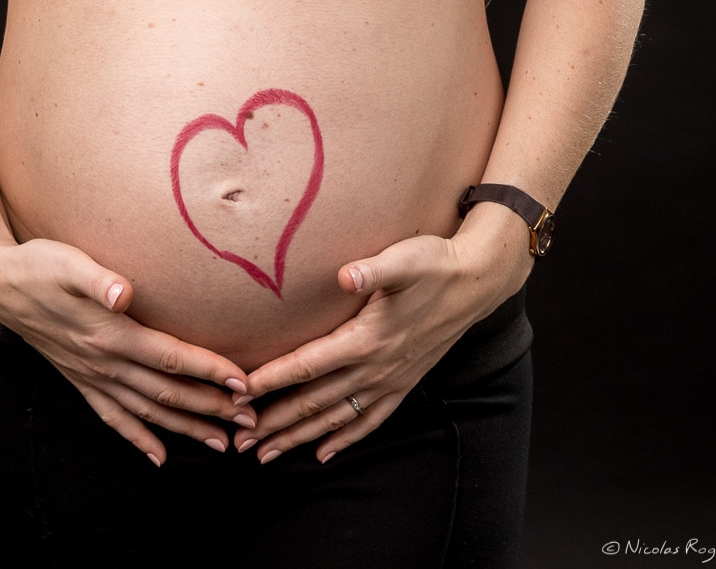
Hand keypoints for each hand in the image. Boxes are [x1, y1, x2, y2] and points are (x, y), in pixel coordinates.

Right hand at [0, 237, 255, 464]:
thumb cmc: (38, 266)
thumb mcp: (67, 262)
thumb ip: (98, 280)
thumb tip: (123, 292)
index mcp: (110, 333)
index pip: (171, 358)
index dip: (209, 371)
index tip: (243, 383)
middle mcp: (104, 362)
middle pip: (167, 392)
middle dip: (211, 407)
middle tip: (250, 420)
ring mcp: (91, 375)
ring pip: (146, 411)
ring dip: (185, 428)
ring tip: (220, 443)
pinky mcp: (80, 379)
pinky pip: (113, 417)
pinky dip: (138, 438)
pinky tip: (158, 456)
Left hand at [236, 210, 532, 463]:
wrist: (476, 282)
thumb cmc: (434, 264)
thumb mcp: (405, 260)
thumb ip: (374, 270)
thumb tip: (345, 274)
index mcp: (367, 338)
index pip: (309, 364)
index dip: (273, 379)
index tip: (240, 393)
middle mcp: (376, 367)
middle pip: (314, 401)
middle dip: (275, 422)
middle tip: (239, 439)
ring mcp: (390, 380)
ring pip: (336, 418)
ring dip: (300, 438)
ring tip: (266, 455)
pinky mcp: (403, 383)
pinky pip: (369, 421)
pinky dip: (344, 440)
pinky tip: (324, 455)